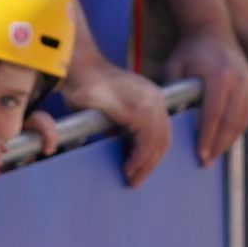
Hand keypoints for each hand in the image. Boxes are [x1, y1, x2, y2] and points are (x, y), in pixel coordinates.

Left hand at [63, 57, 173, 184]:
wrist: (86, 65)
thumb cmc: (83, 88)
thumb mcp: (87, 108)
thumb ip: (103, 128)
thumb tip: (118, 153)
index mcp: (141, 104)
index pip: (149, 142)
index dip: (140, 162)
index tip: (127, 174)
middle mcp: (153, 100)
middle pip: (160, 141)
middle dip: (148, 164)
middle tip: (134, 181)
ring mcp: (155, 97)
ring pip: (164, 135)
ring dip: (153, 157)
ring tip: (137, 172)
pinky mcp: (153, 97)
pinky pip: (162, 126)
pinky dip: (153, 144)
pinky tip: (139, 154)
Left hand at [164, 22, 247, 162]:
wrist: (211, 28)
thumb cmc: (189, 49)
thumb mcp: (174, 67)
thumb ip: (174, 92)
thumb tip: (169, 120)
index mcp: (219, 77)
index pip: (213, 116)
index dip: (207, 138)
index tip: (199, 155)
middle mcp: (239, 80)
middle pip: (230, 122)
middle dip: (218, 145)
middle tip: (207, 162)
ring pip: (243, 120)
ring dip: (230, 140)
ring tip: (215, 154)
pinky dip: (239, 128)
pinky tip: (226, 138)